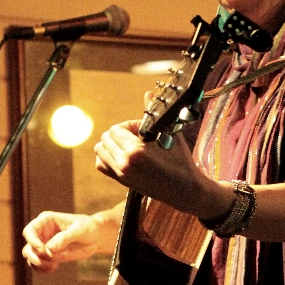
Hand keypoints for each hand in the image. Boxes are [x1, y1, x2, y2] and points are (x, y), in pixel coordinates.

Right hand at [22, 207, 121, 272]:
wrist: (97, 237)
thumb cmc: (89, 228)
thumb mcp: (80, 230)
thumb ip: (65, 237)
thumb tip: (50, 248)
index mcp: (46, 221)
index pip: (29, 231)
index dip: (33, 242)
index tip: (44, 250)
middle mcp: (42, 233)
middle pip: (28, 247)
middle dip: (36, 256)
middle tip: (50, 260)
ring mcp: (44, 245)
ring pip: (31, 257)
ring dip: (39, 265)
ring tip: (54, 266)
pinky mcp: (49, 255)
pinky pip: (38, 265)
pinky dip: (42, 269)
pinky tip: (54, 268)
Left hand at [94, 120, 232, 218]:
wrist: (185, 190)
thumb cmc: (181, 161)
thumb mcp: (169, 134)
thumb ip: (153, 114)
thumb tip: (148, 93)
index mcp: (135, 152)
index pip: (116, 129)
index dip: (129, 126)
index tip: (142, 130)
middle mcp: (124, 164)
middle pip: (106, 138)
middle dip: (119, 133)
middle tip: (137, 136)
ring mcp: (121, 174)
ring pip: (100, 151)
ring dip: (111, 144)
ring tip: (128, 145)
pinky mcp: (122, 182)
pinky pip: (101, 165)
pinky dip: (106, 156)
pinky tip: (121, 154)